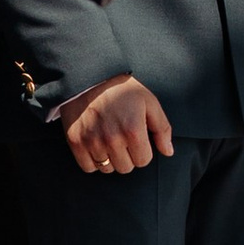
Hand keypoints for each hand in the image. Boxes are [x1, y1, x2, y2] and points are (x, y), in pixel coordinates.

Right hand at [55, 74, 173, 172]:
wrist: (89, 76)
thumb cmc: (122, 89)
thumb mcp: (149, 102)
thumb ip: (162, 128)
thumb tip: (168, 152)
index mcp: (133, 130)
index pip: (143, 161)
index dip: (143, 150)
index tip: (137, 138)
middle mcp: (112, 139)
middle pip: (126, 167)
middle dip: (128, 156)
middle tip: (122, 138)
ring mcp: (92, 141)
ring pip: (107, 168)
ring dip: (110, 158)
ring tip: (109, 139)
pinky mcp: (75, 141)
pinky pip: (88, 167)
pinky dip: (93, 160)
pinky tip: (96, 145)